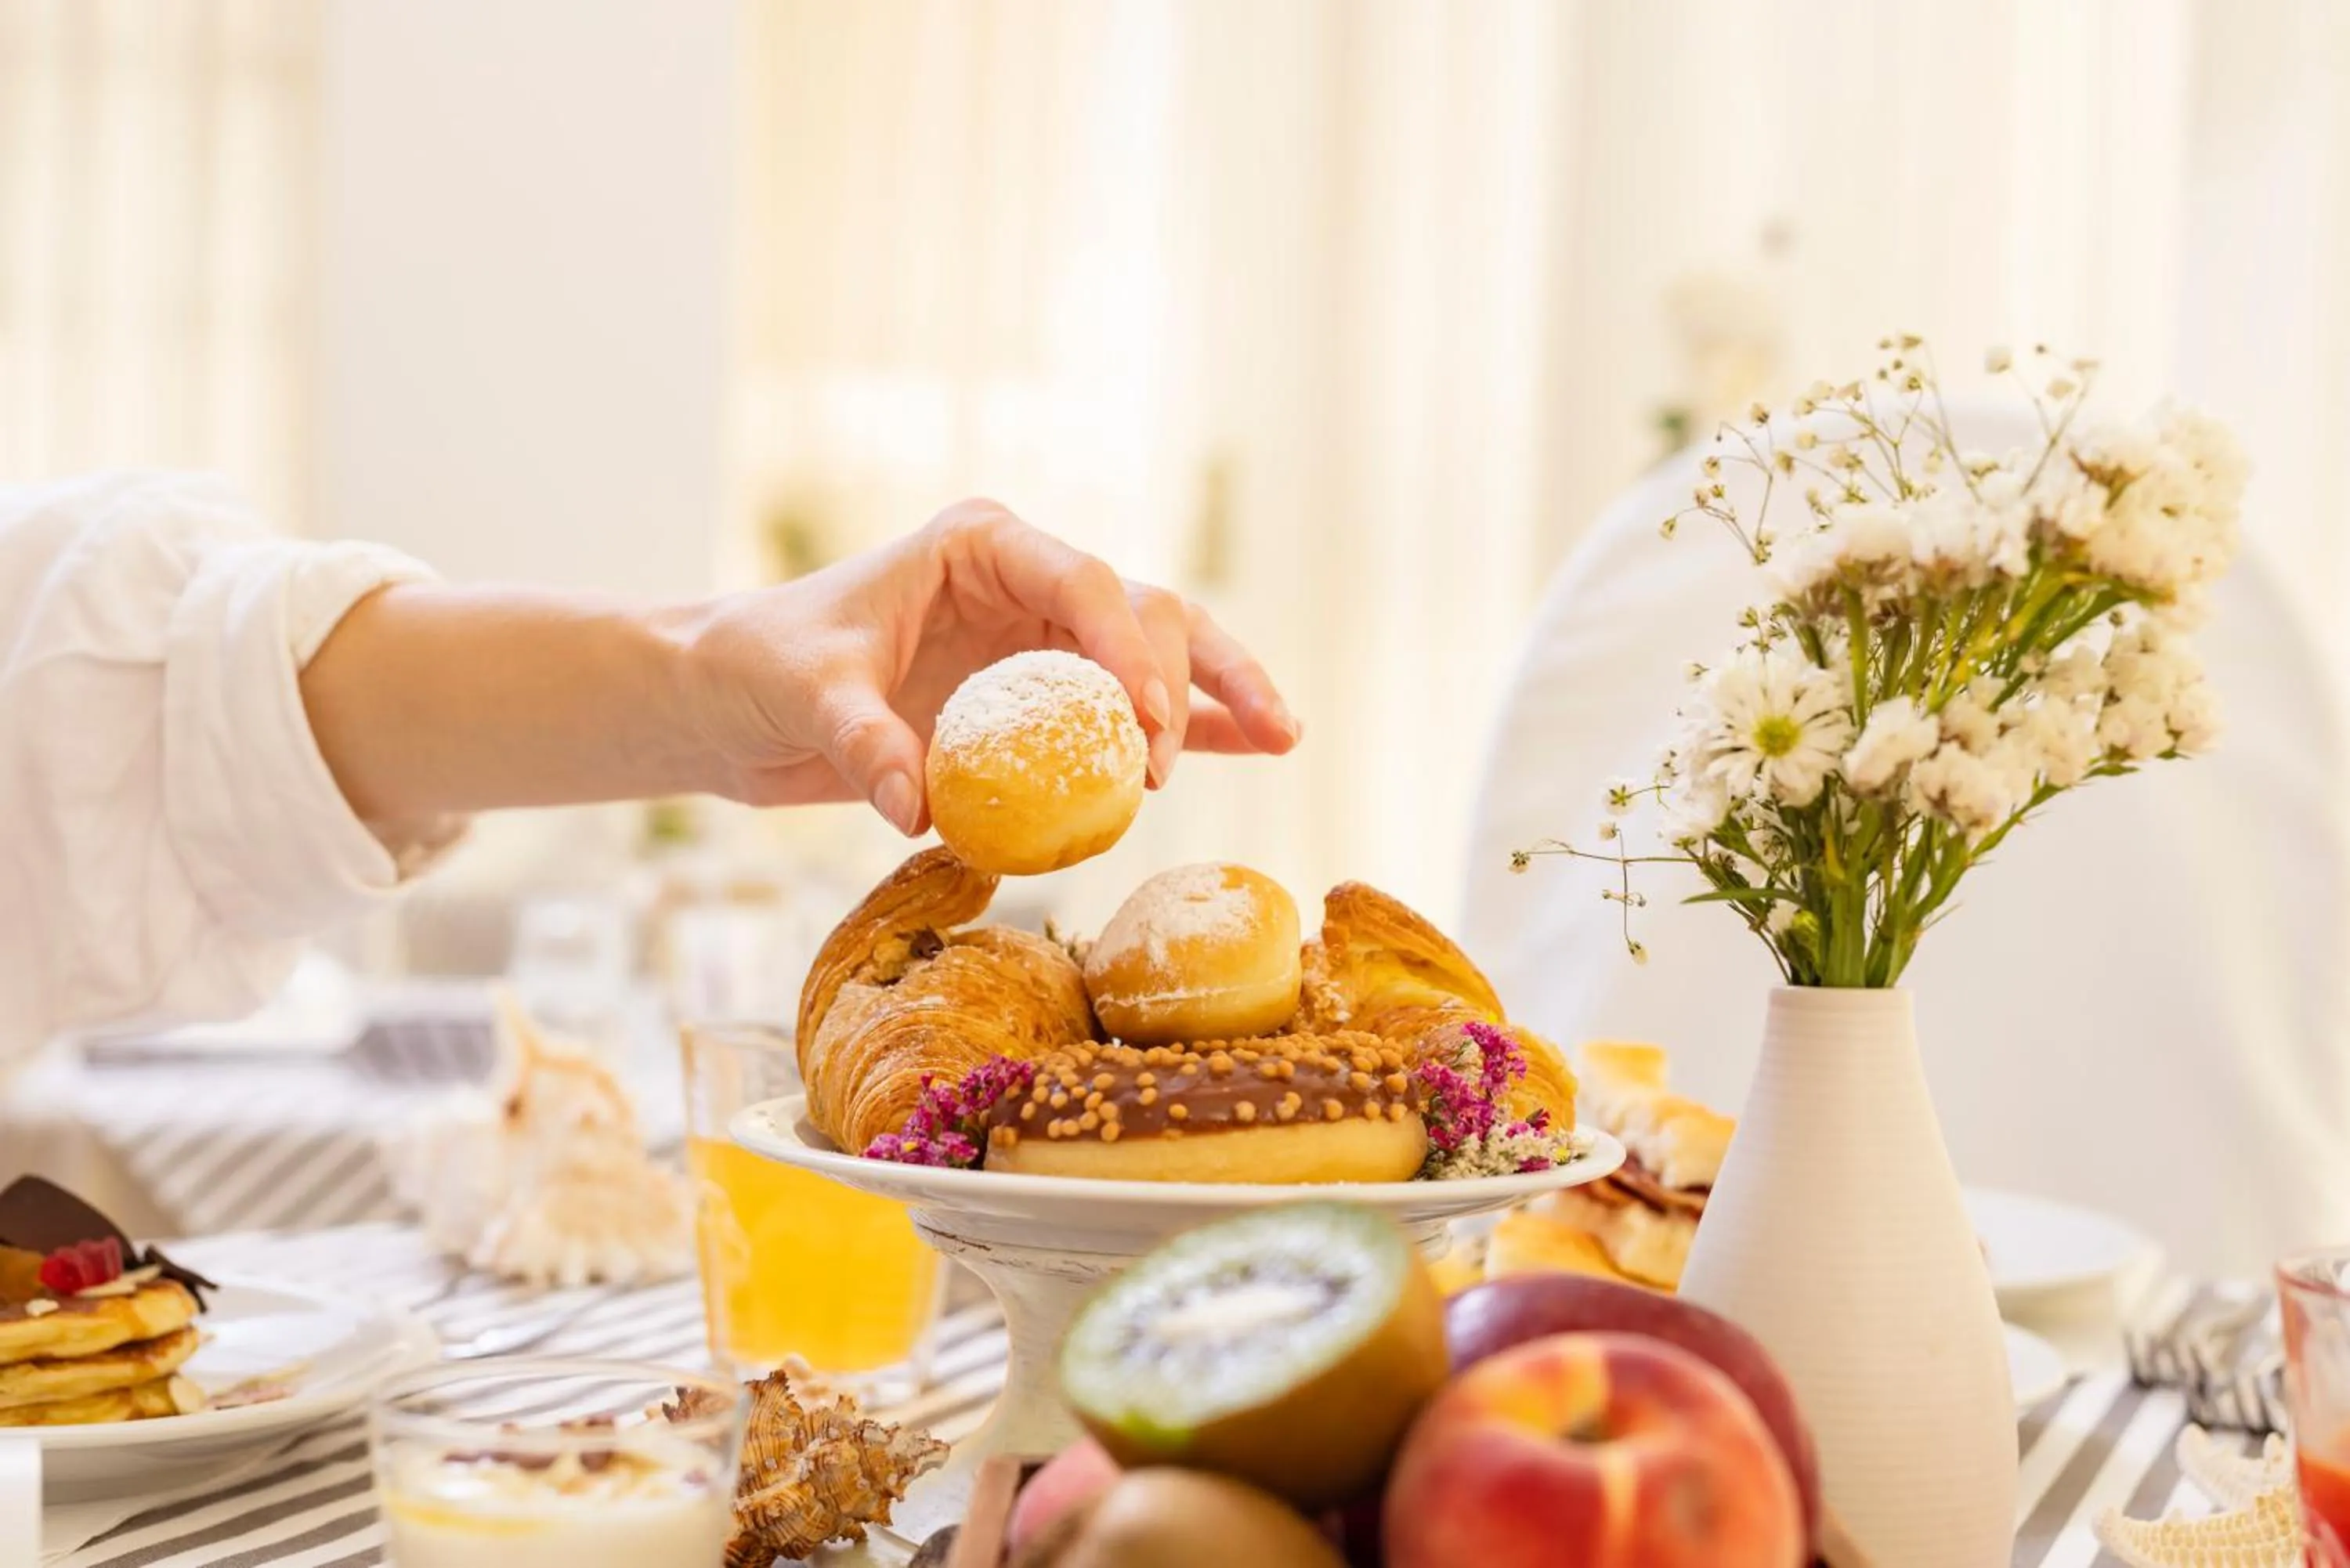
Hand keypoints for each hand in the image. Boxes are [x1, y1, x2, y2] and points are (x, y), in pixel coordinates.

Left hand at [675, 499, 1300, 831]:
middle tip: (1159, 772)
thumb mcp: (805, 693)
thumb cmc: (763, 665)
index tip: (1142, 726)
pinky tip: (1261, 745)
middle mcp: (1029, 583)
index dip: (1125, 650)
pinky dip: (1198, 723)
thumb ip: (861, 741)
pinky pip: (1138, 706)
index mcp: (981, 547)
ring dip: (1221, 689)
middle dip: (1176, 681)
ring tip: (1283, 734)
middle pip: (1141, 613)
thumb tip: (917, 806)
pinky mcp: (1045, 697)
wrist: (736, 699)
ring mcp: (1045, 639)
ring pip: (1161, 650)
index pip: (1083, 582)